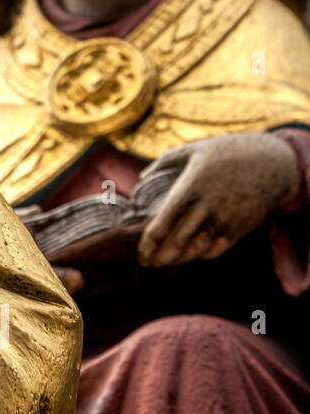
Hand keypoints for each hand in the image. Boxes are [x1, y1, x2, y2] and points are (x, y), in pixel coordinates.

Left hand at [138, 132, 302, 266]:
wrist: (272, 163)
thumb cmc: (227, 153)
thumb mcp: (193, 149)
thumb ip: (164, 162)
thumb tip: (142, 177)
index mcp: (189, 190)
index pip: (161, 226)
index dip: (148, 245)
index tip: (141, 254)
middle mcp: (205, 208)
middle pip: (176, 243)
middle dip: (160, 258)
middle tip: (149, 263)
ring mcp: (224, 220)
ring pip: (196, 250)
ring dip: (179, 260)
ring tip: (166, 262)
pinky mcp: (240, 228)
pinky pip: (217, 249)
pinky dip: (201, 256)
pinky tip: (190, 255)